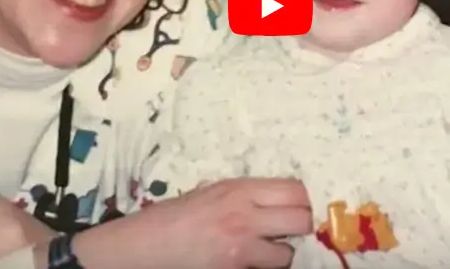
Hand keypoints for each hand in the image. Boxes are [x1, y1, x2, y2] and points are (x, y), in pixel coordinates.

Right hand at [66, 178, 311, 268]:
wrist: (145, 245)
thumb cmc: (172, 217)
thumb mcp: (209, 192)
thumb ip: (241, 194)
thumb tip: (273, 198)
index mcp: (239, 189)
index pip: (294, 189)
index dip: (303, 200)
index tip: (301, 205)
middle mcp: (245, 213)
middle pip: (302, 218)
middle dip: (302, 225)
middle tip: (292, 230)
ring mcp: (242, 243)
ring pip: (289, 252)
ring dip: (283, 252)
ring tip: (268, 249)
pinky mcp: (236, 268)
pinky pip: (267, 268)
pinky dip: (264, 266)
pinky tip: (251, 262)